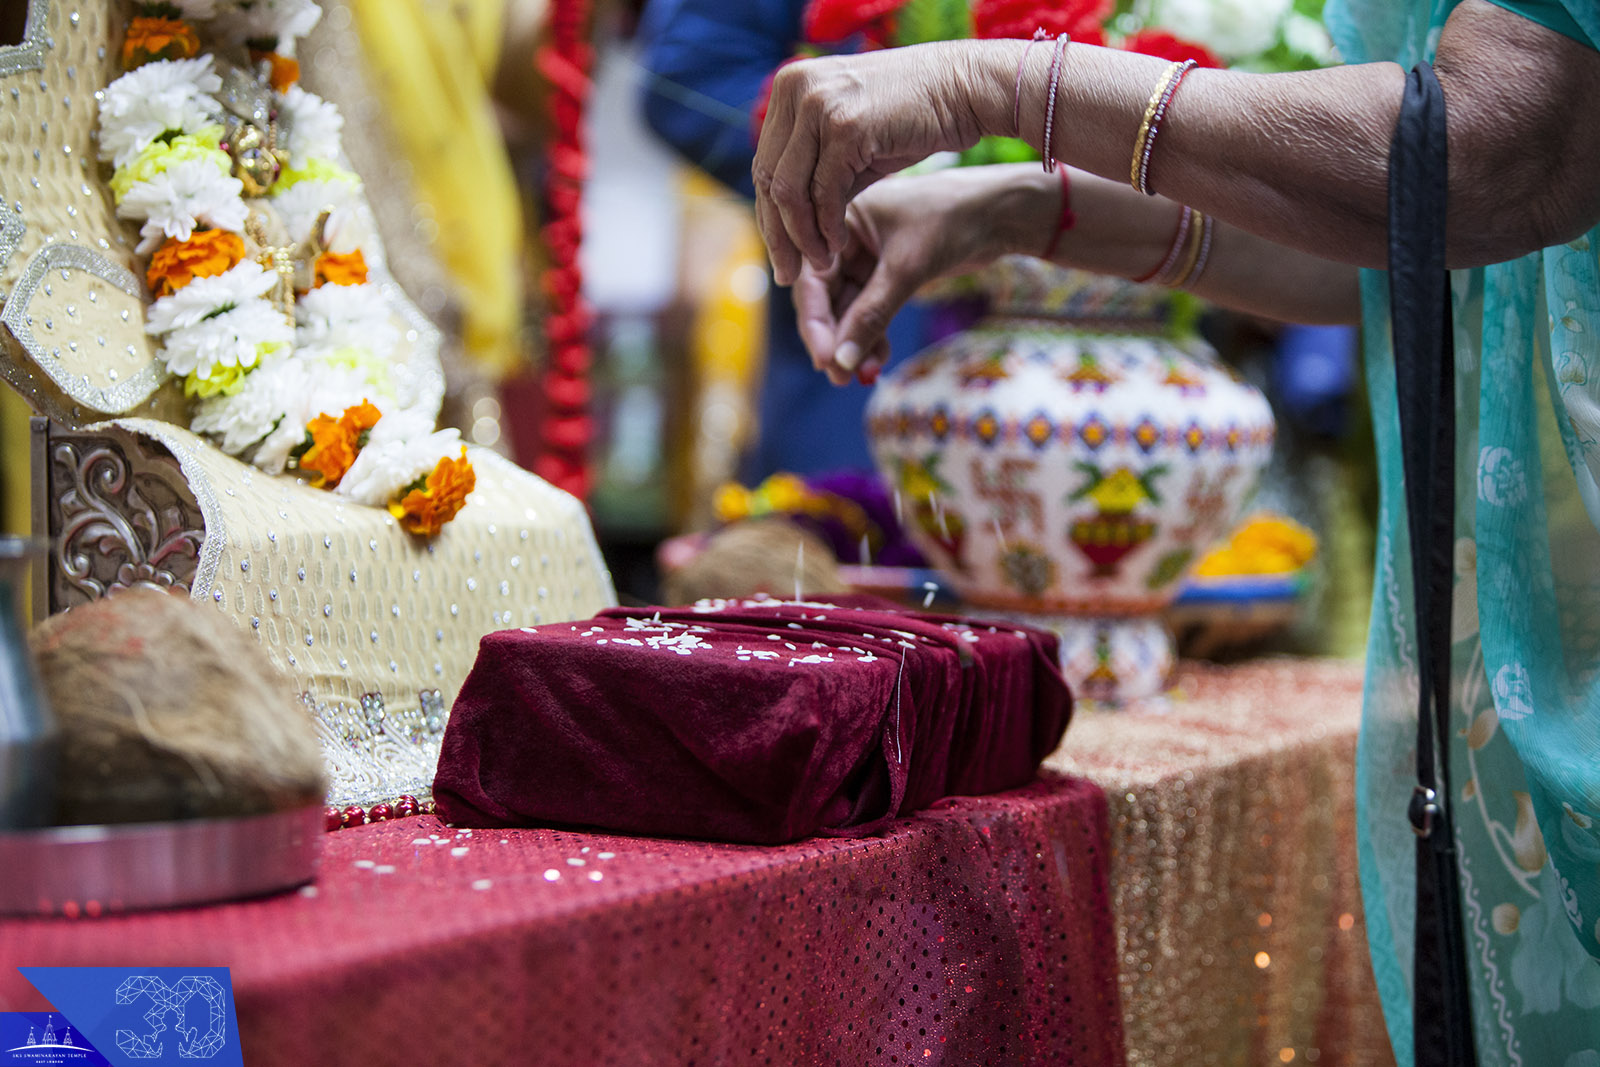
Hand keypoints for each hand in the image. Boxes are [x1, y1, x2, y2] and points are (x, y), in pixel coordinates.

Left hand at [753, 41, 1013, 285]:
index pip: (764, 165)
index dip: (769, 216)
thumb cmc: (913, 117)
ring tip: (819, 264)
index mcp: (790, 86)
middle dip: (778, 235)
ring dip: (802, 237)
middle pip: (768, 179)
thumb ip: (817, 170)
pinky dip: (826, 227)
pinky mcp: (845, 126)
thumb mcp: (852, 142)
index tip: (781, 254)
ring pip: (789, 190)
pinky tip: (836, 247)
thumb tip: (783, 218)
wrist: (964, 89)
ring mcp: (819, 105)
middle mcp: (796, 90)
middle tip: (787, 274)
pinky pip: (823, 193)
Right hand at [794, 168, 1040, 385]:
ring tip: (863, 375)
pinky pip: (870, 310)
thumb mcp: (907, 268)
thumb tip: (842, 361)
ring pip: (849, 309)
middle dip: (835, 338)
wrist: (1002, 213)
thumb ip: (872, 314)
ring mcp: (867, 256)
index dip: (816, 323)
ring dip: (854, 342)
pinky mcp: (889, 273)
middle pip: (827, 297)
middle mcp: (847, 237)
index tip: (825, 359)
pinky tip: (879, 359)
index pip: (813, 278)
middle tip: (841, 376)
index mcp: (841, 218)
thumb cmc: (953, 220)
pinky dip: (873, 334)